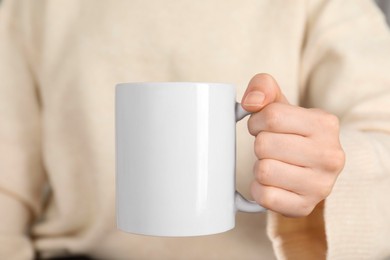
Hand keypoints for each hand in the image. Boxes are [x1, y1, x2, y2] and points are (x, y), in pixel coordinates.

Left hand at [242, 74, 344, 216]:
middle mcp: (330, 155)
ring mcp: (321, 185)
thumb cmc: (292, 133)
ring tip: (274, 163)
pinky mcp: (305, 206)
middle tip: (269, 147)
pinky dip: (259, 188)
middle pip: (264, 145)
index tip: (263, 127)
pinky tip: (272, 183)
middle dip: (259, 145)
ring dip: (259, 167)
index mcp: (325, 124)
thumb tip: (250, 101)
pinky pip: (264, 196)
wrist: (311, 168)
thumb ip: (263, 87)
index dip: (257, 121)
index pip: (271, 116)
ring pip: (263, 171)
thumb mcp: (281, 104)